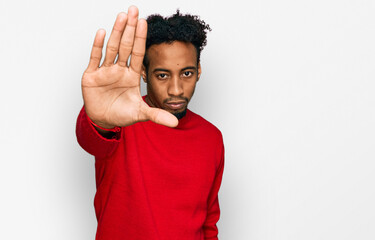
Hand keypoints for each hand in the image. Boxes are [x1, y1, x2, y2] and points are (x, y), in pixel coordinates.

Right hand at [81, 6, 177, 128]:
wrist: (103, 121)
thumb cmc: (121, 114)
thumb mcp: (141, 114)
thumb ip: (157, 115)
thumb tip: (175, 123)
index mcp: (131, 75)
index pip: (138, 53)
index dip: (141, 38)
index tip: (144, 23)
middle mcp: (119, 70)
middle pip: (126, 46)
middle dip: (130, 29)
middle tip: (134, 10)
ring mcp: (105, 71)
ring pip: (112, 48)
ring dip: (117, 32)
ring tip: (122, 16)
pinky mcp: (91, 76)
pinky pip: (95, 58)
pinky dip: (97, 46)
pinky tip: (102, 32)